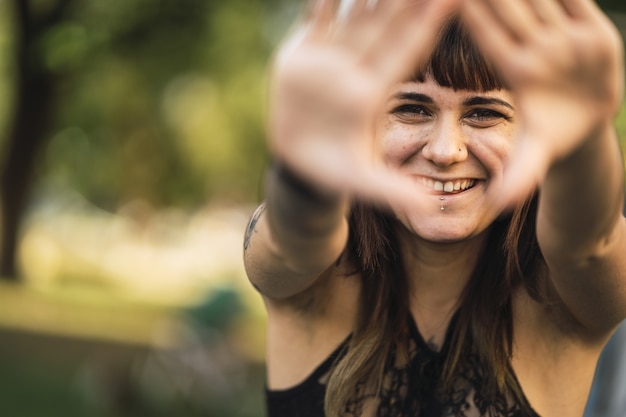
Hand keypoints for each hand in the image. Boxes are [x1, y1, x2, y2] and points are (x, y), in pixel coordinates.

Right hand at [268, 0, 459, 210]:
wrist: (300, 163)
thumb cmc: (334, 173)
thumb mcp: (363, 184)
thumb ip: (394, 193)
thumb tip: (431, 211)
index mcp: (374, 91)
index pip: (406, 51)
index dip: (427, 23)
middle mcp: (357, 68)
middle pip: (386, 22)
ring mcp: (331, 58)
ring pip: (353, 11)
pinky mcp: (303, 53)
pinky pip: (314, 16)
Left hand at [461, 0, 623, 208]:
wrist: (584, 124)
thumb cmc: (552, 139)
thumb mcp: (535, 159)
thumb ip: (519, 176)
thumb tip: (497, 204)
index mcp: (517, 70)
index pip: (490, 34)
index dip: (472, 10)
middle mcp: (534, 45)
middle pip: (508, 4)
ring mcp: (560, 33)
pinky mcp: (588, 24)